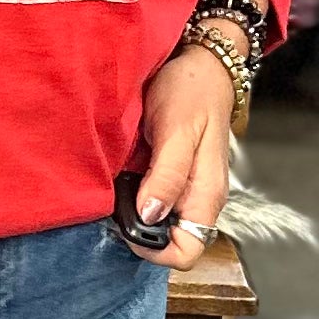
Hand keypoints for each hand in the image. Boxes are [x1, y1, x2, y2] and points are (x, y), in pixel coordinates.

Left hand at [129, 40, 234, 268]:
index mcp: (206, 196)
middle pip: (169, 243)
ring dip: (133, 217)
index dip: (157, 251)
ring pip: (157, 225)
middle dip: (139, 234)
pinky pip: (150, 203)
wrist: (198, 66)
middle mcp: (196, 199)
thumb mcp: (176, 132)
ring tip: (113, 191)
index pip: (188, 252)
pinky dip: (132, 199)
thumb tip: (150, 216)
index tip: (129, 230)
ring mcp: (183, 190)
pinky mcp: (170, 178)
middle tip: (112, 207)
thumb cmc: (191, 93)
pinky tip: (119, 181)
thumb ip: (167, 176)